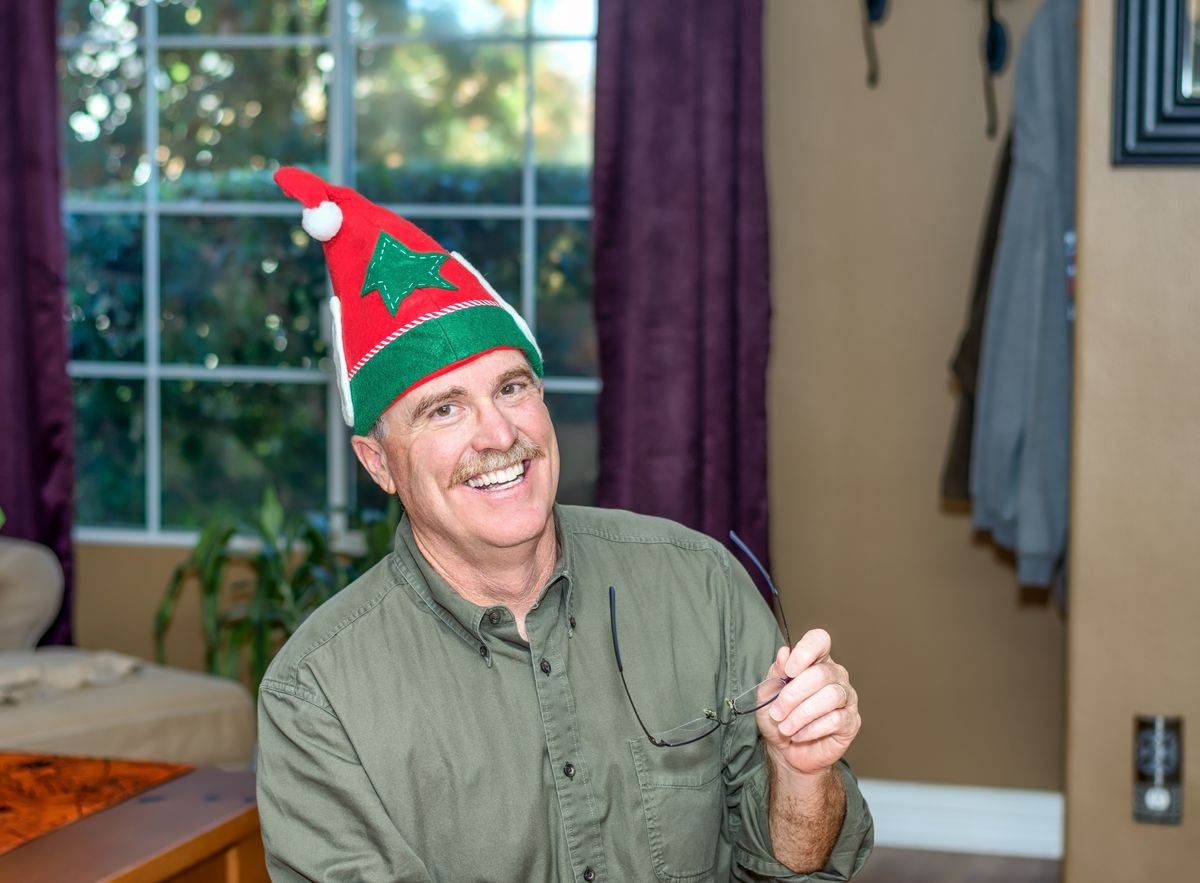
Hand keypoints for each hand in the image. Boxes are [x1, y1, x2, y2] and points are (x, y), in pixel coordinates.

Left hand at [755, 628, 860, 776]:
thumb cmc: (778, 717)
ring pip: (831, 696)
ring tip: (785, 727)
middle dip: (793, 695)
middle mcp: (835, 675)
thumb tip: (784, 652)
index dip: (805, 652)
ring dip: (802, 714)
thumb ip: (775, 673)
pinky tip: (799, 735)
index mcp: (815, 661)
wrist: (786, 751)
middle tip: (776, 712)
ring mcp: (846, 697)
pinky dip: (811, 729)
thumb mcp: (768, 694)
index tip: (788, 671)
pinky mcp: (851, 721)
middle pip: (821, 674)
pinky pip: (835, 720)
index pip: (819, 640)